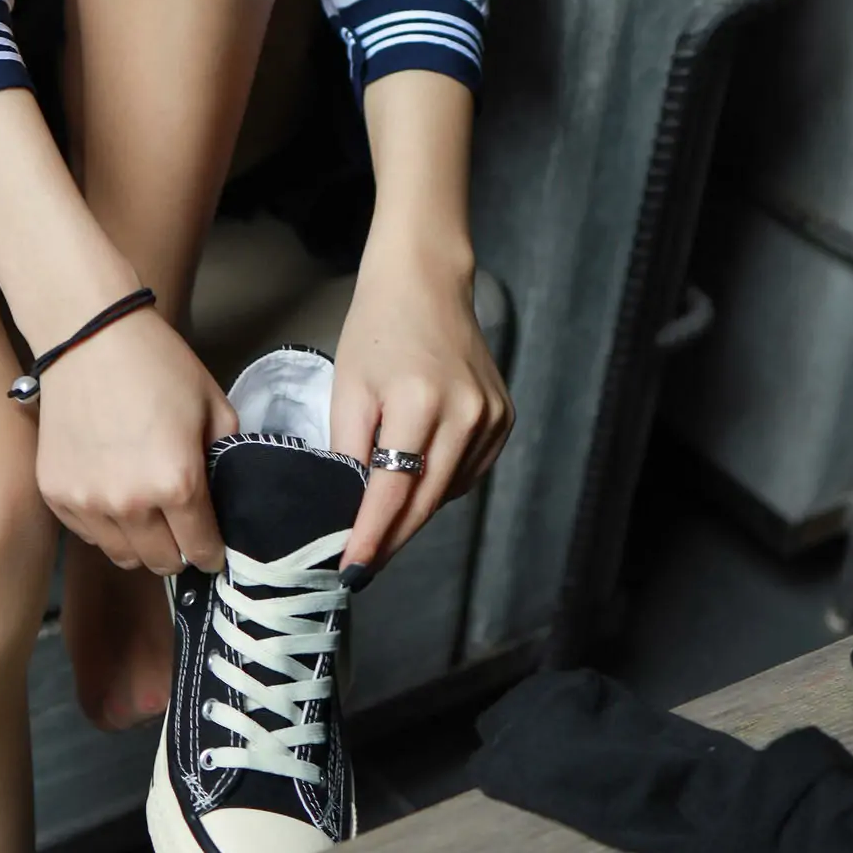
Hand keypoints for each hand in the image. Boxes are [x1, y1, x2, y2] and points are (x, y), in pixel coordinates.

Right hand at [32, 307, 239, 575]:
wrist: (88, 337)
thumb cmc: (157, 365)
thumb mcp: (214, 406)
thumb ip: (226, 459)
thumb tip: (227, 497)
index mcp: (177, 483)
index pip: (202, 550)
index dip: (212, 550)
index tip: (211, 543)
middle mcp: (130, 503)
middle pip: (162, 563)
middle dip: (178, 550)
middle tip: (180, 525)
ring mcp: (87, 502)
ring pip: (123, 557)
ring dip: (140, 543)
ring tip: (145, 510)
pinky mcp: (56, 494)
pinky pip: (88, 534)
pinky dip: (104, 525)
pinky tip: (111, 490)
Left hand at [330, 244, 512, 576]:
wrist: (426, 282)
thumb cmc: (377, 329)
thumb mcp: (348, 389)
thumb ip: (349, 452)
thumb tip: (349, 508)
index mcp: (419, 403)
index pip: (393, 490)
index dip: (372, 536)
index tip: (352, 570)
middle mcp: (464, 414)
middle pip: (426, 500)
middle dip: (393, 536)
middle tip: (362, 564)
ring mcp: (491, 416)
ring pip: (449, 491)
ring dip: (416, 512)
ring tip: (383, 523)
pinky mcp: (503, 417)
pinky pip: (469, 472)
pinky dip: (441, 485)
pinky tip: (417, 482)